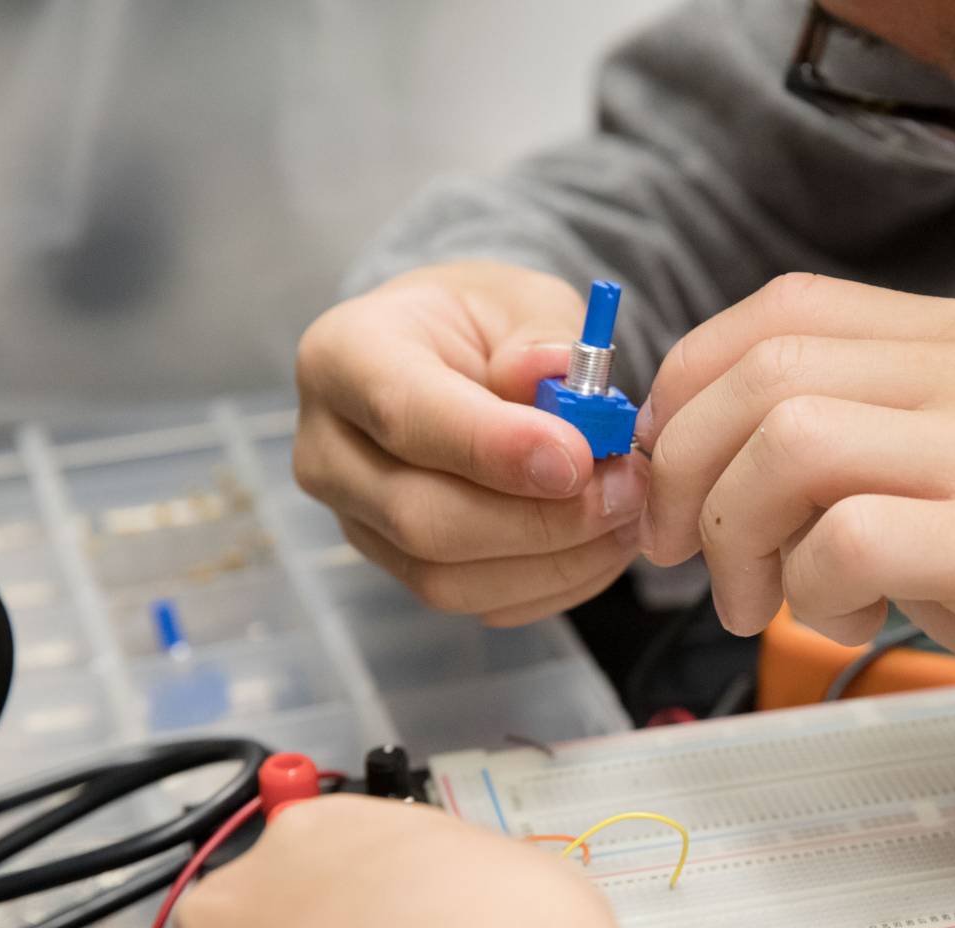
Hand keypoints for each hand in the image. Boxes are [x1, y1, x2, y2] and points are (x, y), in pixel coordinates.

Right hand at [295, 261, 647, 625]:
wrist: (455, 362)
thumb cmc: (484, 326)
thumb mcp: (519, 298)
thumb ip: (539, 334)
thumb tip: (552, 373)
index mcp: (345, 356)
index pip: (405, 414)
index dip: (494, 447)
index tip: (579, 459)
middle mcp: (329, 448)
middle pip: (420, 517)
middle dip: (539, 519)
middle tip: (625, 491)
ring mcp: (355, 520)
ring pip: (445, 577)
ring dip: (554, 561)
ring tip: (625, 517)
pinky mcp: (396, 568)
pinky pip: (475, 602)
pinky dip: (552, 584)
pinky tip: (601, 545)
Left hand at [639, 274, 954, 845]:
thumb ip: (853, 445)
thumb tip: (697, 454)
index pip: (778, 309)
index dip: (686, 389)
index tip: (667, 476)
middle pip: (761, 370)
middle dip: (684, 471)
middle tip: (687, 558)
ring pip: (788, 442)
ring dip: (736, 537)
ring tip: (767, 602)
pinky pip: (848, 537)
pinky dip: (810, 589)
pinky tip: (851, 619)